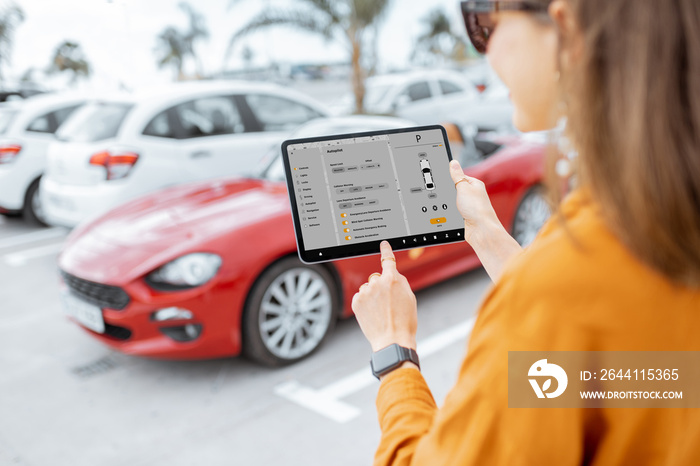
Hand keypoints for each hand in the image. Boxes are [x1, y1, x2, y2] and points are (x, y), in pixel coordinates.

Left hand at [351, 241, 416, 352]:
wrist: (392, 339)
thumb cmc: (404, 321)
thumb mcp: (410, 297)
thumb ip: (400, 282)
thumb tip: (391, 276)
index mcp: (393, 279)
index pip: (388, 260)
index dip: (386, 251)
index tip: (383, 244)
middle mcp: (378, 282)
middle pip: (377, 278)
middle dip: (381, 287)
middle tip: (388, 303)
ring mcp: (366, 292)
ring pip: (368, 288)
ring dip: (372, 295)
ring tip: (380, 311)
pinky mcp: (356, 301)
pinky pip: (360, 297)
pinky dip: (365, 303)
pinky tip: (372, 313)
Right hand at [449, 159, 522, 281]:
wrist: (480, 230)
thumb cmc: (478, 209)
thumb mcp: (464, 187)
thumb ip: (457, 175)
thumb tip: (453, 163)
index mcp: (474, 184)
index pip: (457, 176)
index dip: (448, 177)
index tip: (440, 179)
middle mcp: (471, 194)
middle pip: (452, 189)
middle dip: (447, 192)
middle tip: (445, 194)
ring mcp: (466, 206)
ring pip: (450, 201)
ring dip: (447, 203)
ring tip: (449, 205)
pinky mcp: (462, 216)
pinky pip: (450, 211)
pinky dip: (448, 212)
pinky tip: (448, 213)